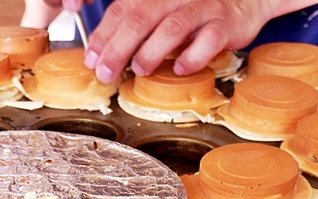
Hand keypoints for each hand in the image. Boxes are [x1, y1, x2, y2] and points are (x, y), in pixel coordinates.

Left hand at [82, 0, 317, 82]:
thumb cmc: (197, 9)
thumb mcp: (163, 8)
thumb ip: (137, 24)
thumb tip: (104, 53)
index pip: (122, 8)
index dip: (104, 35)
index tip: (91, 59)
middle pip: (140, 18)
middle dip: (118, 48)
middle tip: (106, 73)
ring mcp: (203, 7)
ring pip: (171, 27)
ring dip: (151, 52)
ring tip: (140, 70)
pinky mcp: (226, 23)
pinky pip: (208, 40)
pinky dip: (191, 58)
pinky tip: (180, 70)